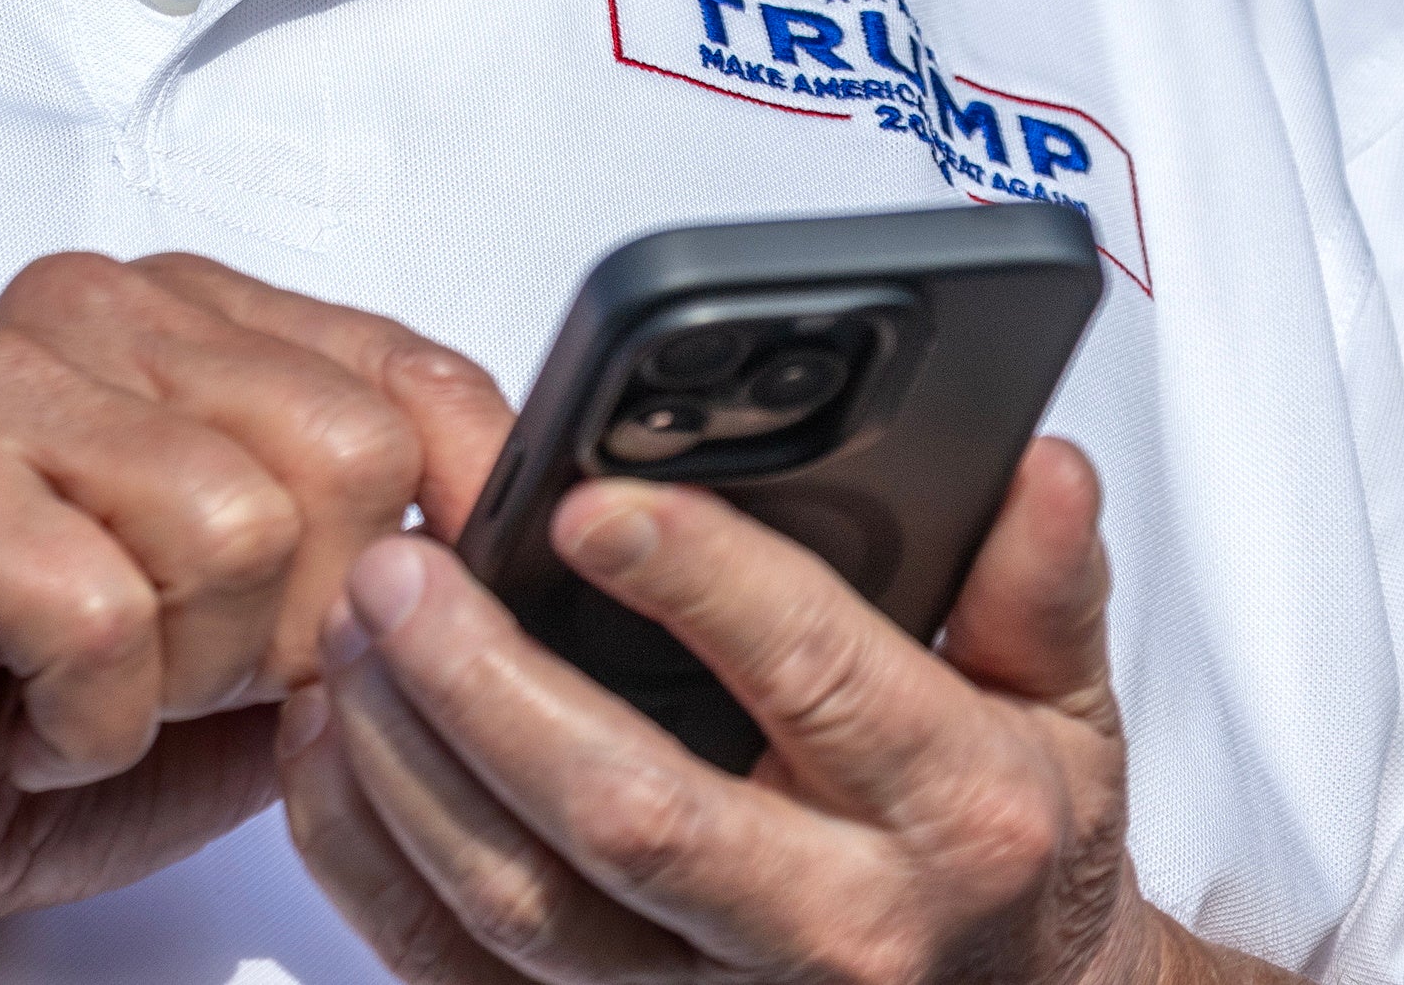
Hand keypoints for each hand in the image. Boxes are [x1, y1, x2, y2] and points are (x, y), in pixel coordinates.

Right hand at [0, 250, 516, 977]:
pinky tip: (24, 711)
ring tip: (98, 685)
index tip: (435, 612)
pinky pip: (110, 617)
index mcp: (195, 315)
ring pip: (239, 531)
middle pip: (349, 454)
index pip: (415, 369)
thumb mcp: (270, 627)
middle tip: (186, 669)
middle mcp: (98, 307)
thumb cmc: (46, 707)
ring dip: (185, 678)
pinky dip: (90, 722)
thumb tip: (527, 540)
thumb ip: (380, 554)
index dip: (461, 513)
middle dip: (299, 622)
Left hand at [277, 439, 1262, 984]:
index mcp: (954, 815)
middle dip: (491, 684)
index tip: (594, 503)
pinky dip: (374, 864)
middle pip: (631, 814)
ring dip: (408, 765)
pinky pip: (459, 974)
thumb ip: (1038, 587)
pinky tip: (337, 749)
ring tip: (351, 631)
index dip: (700, 583)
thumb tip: (1041, 468)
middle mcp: (832, 933)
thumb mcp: (1067, 714)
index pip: (815, 680)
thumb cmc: (1013, 855)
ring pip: (520, 908)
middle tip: (402, 568)